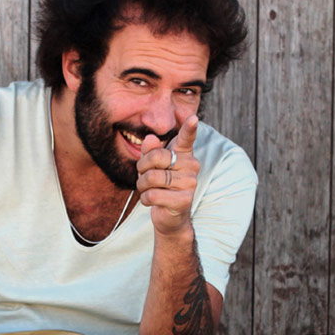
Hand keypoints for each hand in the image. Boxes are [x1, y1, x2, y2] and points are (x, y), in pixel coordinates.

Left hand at [136, 114, 199, 236]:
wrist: (169, 216)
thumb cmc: (160, 186)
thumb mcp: (151, 167)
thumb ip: (150, 152)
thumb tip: (149, 138)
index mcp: (183, 154)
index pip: (187, 138)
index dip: (189, 128)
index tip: (193, 118)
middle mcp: (191, 166)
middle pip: (156, 157)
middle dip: (142, 167)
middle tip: (144, 176)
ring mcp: (190, 183)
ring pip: (152, 177)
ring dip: (142, 185)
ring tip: (148, 189)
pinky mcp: (184, 200)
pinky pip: (153, 195)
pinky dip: (145, 199)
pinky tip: (151, 201)